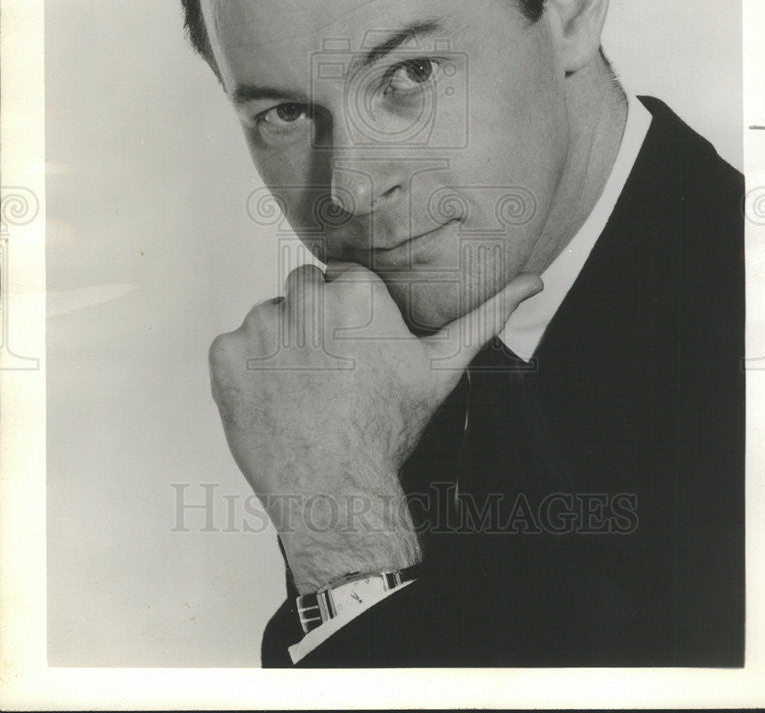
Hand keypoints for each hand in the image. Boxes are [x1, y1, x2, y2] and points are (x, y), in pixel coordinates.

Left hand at [209, 262, 541, 591]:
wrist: (336, 491)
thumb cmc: (390, 426)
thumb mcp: (441, 368)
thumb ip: (484, 316)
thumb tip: (533, 282)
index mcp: (357, 290)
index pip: (343, 281)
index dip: (350, 318)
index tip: (356, 353)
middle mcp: (305, 297)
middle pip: (304, 293)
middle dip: (315, 323)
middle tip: (331, 372)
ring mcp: (260, 326)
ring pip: (269, 318)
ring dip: (280, 345)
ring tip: (304, 389)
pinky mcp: (225, 356)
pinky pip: (233, 348)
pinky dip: (247, 370)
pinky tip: (275, 399)